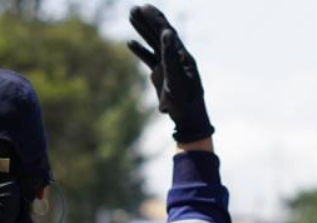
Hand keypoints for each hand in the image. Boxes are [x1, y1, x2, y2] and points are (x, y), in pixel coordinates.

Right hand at [127, 4, 214, 142]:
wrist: (187, 118)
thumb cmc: (185, 100)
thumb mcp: (177, 77)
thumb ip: (170, 55)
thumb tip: (167, 32)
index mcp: (180, 55)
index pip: (166, 32)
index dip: (156, 19)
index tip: (145, 7)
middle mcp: (174, 57)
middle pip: (158, 34)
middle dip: (146, 21)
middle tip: (134, 8)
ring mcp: (167, 66)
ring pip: (152, 44)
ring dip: (142, 31)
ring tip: (131, 16)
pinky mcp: (161, 76)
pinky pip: (149, 59)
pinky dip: (140, 50)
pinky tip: (129, 43)